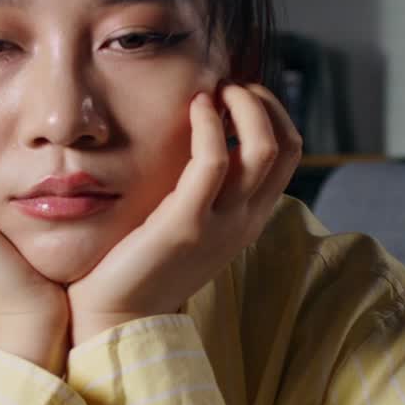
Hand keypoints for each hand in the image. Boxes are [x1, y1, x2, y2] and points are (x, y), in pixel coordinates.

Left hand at [68, 84, 301, 344]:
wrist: (116, 318)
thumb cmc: (141, 267)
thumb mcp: (187, 225)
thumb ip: (203, 193)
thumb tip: (200, 144)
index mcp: (248, 220)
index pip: (289, 154)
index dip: (272, 113)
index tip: (237, 93)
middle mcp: (244, 222)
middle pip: (286, 146)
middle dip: (263, 102)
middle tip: (229, 85)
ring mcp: (220, 225)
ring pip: (263, 148)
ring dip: (244, 105)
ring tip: (215, 90)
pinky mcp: (185, 224)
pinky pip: (214, 160)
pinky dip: (209, 124)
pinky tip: (193, 108)